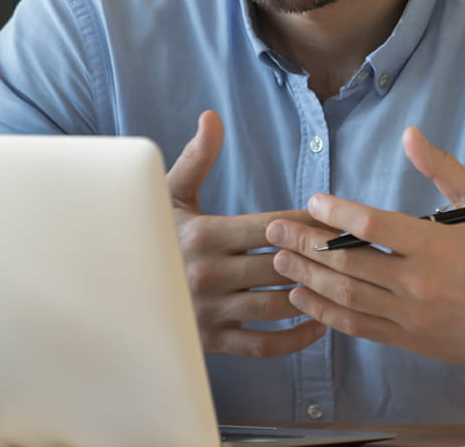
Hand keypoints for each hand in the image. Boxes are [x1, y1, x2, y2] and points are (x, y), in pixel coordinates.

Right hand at [166, 110, 328, 358]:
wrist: (114, 291)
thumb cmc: (150, 235)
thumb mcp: (169, 195)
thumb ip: (197, 158)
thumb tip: (213, 118)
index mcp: (204, 235)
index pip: (273, 227)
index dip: (308, 223)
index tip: (334, 218)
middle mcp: (209, 275)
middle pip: (282, 265)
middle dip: (319, 257)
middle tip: (350, 250)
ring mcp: (211, 312)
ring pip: (279, 305)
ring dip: (312, 293)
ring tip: (337, 281)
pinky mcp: (212, 343)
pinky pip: (265, 345)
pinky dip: (297, 338)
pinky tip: (317, 321)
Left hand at [265, 126, 464, 366]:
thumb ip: (443, 168)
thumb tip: (410, 134)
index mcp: (435, 245)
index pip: (373, 227)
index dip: (336, 213)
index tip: (311, 202)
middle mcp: (418, 283)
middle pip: (347, 262)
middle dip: (304, 244)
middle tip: (274, 230)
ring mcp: (410, 316)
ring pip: (345, 296)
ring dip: (306, 277)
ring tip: (278, 260)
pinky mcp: (406, 340)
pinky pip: (356, 326)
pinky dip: (324, 313)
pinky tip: (302, 298)